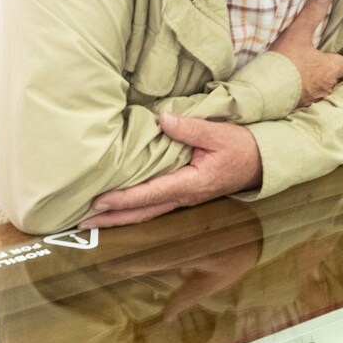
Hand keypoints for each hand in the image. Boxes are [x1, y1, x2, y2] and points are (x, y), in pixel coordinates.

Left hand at [85, 113, 262, 227]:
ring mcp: (184, 199)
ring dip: (119, 218)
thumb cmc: (241, 147)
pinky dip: (132, 210)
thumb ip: (190, 128)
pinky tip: (117, 209)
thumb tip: (162, 118)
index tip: (98, 201)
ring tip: (92, 221)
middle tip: (81, 223)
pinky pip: (153, 206)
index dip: (123, 199)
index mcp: (191, 183)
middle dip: (112, 219)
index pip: (151, 194)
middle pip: (143, 212)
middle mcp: (184, 197)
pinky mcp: (183, 194)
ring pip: (146, 213)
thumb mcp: (219, 133)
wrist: (261, 162)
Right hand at [270, 0, 342, 106]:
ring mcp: (313, 100)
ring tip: (297, 75)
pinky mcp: (299, 109)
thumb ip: (311, 14)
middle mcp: (326, 87)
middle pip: (332, 77)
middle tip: (308, 62)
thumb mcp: (297, 34)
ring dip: (311, 84)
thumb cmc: (284, 62)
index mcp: (330, 69)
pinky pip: (305, 101)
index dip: (334, 57)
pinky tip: (288, 88)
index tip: (323, 52)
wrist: (264, 92)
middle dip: (323, 71)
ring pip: (319, 90)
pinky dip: (299, 95)